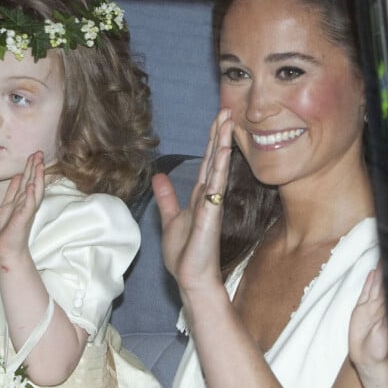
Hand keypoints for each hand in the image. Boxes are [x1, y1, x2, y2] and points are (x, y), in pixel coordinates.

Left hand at [0, 151, 44, 263]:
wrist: (7, 249)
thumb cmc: (7, 229)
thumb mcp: (7, 205)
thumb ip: (12, 191)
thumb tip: (19, 175)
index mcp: (22, 199)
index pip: (28, 179)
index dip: (31, 167)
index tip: (35, 153)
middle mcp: (26, 203)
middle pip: (32, 181)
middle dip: (36, 168)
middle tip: (39, 153)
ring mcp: (25, 211)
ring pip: (33, 191)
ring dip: (36, 178)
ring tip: (39, 165)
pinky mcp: (22, 220)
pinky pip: (27, 206)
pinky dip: (29, 196)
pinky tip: (30, 187)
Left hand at [153, 108, 232, 294]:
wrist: (190, 278)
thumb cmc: (184, 253)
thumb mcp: (170, 218)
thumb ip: (167, 197)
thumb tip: (160, 175)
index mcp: (199, 195)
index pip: (206, 161)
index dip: (211, 140)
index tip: (218, 120)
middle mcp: (208, 194)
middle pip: (213, 157)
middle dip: (219, 133)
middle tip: (227, 110)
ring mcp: (211, 202)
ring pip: (217, 166)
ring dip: (222, 142)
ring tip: (228, 120)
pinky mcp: (211, 212)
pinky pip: (215, 184)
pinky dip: (219, 165)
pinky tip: (223, 149)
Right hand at [349, 265, 387, 387]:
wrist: (369, 363)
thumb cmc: (378, 354)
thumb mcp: (379, 340)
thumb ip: (379, 323)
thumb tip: (381, 309)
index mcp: (387, 312)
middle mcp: (381, 307)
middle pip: (385, 284)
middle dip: (387, 270)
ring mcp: (372, 308)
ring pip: (376, 286)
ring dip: (379, 272)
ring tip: (382, 257)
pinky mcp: (362, 310)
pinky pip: (366, 292)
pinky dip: (369, 282)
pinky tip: (373, 272)